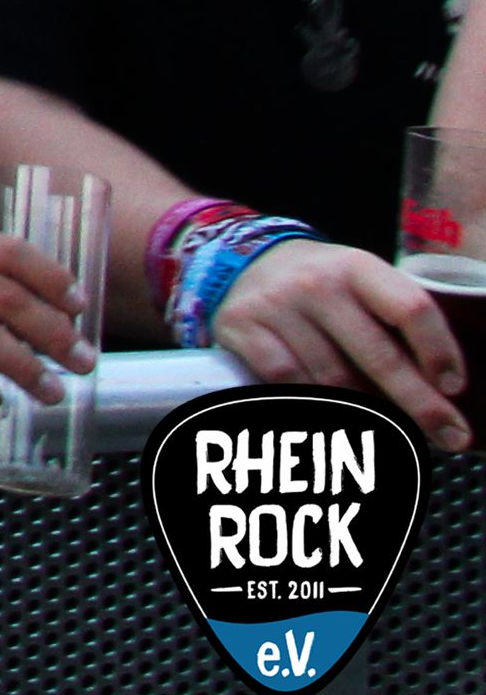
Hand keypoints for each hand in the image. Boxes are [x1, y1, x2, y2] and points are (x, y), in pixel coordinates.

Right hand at [213, 239, 470, 452]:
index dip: (439, 351)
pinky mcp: (241, 326)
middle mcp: (316, 282)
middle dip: (419, 402)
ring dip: (364, 408)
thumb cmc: (324, 286)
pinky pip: (288, 381)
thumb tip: (437, 388)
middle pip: (379, 355)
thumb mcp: (362, 284)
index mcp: (357, 267)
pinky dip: (313, 399)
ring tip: (380, 420)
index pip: (410, 308)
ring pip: (334, 379)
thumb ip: (395, 323)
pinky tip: (327, 404)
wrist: (244, 260)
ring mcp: (276, 304)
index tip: (453, 387)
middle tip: (449, 434)